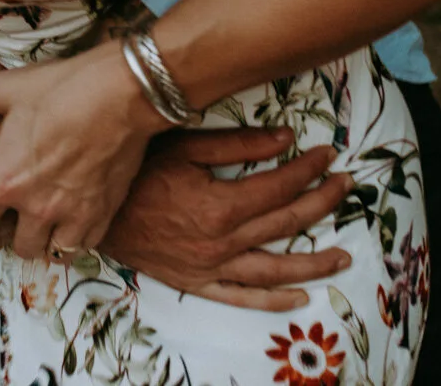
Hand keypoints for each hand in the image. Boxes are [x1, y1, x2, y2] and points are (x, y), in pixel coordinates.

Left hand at [0, 43, 167, 261]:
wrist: (120, 94)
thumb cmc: (62, 89)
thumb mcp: (9, 88)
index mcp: (3, 181)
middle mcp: (36, 208)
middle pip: (18, 248)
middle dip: (12, 238)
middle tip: (14, 223)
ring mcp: (72, 215)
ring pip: (53, 253)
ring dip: (46, 243)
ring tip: (46, 229)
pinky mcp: (104, 212)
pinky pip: (86, 245)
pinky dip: (77, 239)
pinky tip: (75, 224)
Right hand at [99, 127, 354, 310]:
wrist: (94, 212)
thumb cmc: (137, 172)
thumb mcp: (184, 147)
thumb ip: (237, 144)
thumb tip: (286, 138)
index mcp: (221, 205)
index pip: (279, 186)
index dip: (309, 169)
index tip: (328, 155)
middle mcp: (222, 242)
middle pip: (285, 223)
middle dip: (321, 202)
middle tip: (345, 187)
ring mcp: (211, 268)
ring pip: (274, 269)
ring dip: (313, 262)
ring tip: (343, 256)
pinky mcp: (196, 283)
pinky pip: (241, 298)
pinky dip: (272, 301)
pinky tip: (299, 298)